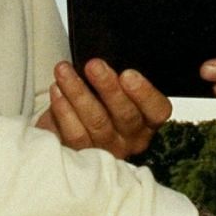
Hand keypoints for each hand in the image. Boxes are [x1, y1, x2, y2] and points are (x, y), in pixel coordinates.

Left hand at [39, 59, 170, 157]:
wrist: (70, 128)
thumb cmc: (98, 103)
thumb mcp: (115, 90)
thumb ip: (117, 79)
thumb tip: (103, 59)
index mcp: (147, 120)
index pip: (158, 110)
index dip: (145, 93)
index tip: (128, 74)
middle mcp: (131, 139)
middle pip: (125, 116)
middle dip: (108, 87)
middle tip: (93, 65)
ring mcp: (106, 149)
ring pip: (97, 122)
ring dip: (79, 93)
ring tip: (64, 71)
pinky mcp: (81, 156)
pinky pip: (74, 134)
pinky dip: (64, 110)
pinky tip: (57, 92)